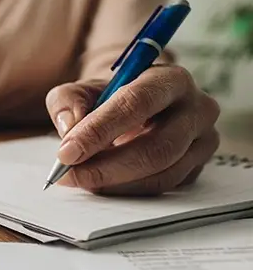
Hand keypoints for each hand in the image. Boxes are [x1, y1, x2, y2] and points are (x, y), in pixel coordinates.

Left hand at [45, 65, 220, 195]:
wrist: (136, 106)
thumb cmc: (109, 97)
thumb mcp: (80, 89)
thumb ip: (67, 102)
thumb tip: (69, 129)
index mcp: (170, 79)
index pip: (137, 103)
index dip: (99, 130)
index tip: (67, 152)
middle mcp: (197, 109)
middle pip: (156, 147)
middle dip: (106, 166)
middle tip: (69, 175)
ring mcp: (203, 141)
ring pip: (161, 174)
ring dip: (115, 183)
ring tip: (80, 180)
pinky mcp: (198, 167)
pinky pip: (163, 187)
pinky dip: (127, 191)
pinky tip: (100, 185)